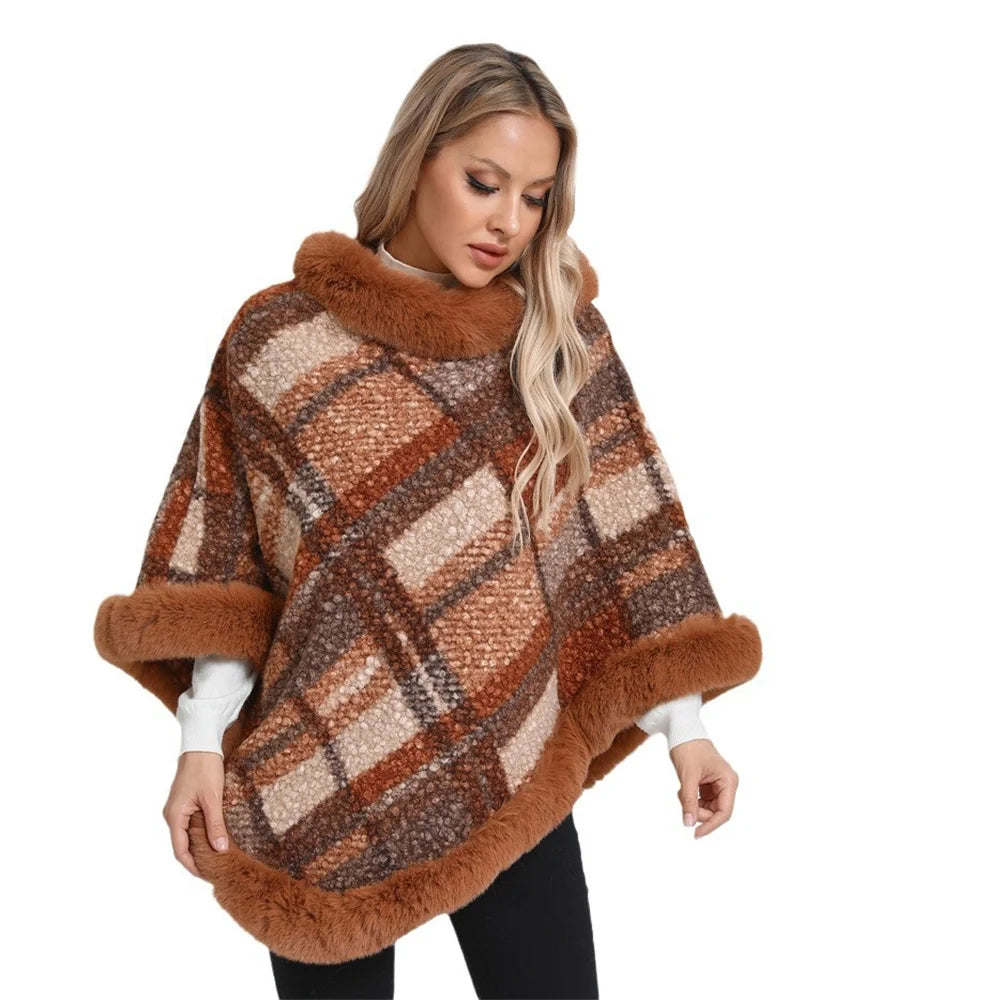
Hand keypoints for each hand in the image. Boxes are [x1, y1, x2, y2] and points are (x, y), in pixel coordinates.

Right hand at [162, 751, 229, 878]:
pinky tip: (213, 837)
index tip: (207, 876)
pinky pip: (189, 825)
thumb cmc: (205, 769)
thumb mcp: (213, 798)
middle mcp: (172, 815)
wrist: (201, 745)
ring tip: (216, 858)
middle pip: (182, 845)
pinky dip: (199, 835)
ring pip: (186, 835)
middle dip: (196, 859)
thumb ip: (215, 825)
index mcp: (174, 816)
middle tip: (215, 870)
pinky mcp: (184, 803)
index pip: (180, 851)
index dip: (193, 866)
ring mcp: (177, 809)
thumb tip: (220, 849)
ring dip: (198, 847)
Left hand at [668, 738, 738, 838]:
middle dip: (698, 812)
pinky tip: (682, 790)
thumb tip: (688, 823)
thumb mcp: (688, 776)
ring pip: (706, 808)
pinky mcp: (708, 785)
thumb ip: (689, 800)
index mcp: (729, 781)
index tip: (695, 834)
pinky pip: (700, 801)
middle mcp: (726, 784)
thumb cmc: (688, 748)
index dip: (711, 825)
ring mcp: (717, 785)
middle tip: (683, 801)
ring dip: (692, 806)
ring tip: (681, 791)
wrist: (682, 731)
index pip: (724, 812)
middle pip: (715, 812)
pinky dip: (690, 800)